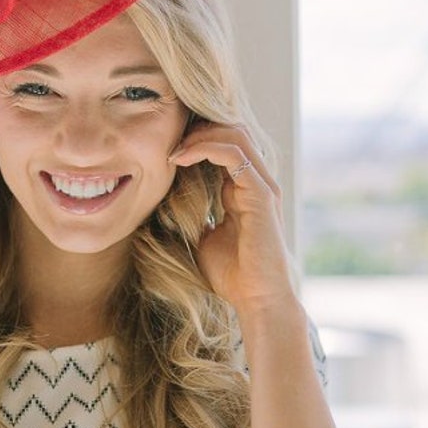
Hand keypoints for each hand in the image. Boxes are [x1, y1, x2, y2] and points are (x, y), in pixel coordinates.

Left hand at [169, 123, 295, 317]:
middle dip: (198, 129)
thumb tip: (168, 205)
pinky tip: (182, 158)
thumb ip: (194, 216)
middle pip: (233, 130)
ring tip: (173, 149)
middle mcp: (257, 182)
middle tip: (168, 141)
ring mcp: (261, 185)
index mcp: (244, 190)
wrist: (255, 299)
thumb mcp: (203, 238)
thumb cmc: (231, 275)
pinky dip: (205, 147)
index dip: (197, 139)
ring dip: (199, 134)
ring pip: (235, 134)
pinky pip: (234, 153)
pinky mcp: (260, 192)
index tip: (166, 150)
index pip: (226, 145)